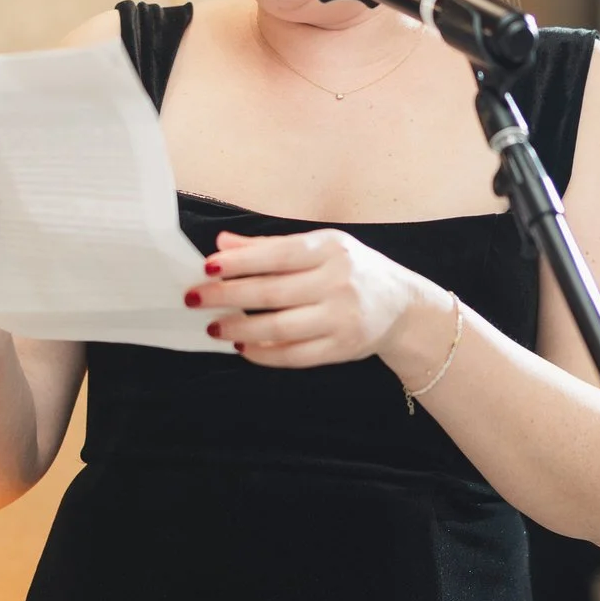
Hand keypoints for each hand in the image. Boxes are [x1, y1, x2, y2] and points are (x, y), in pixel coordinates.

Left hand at [185, 229, 429, 368]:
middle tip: (195, 298)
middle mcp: (338, 282)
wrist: (404, 306)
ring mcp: (342, 318)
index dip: (239, 262)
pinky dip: (265, 354)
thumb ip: (270, 247)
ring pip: (279, 327)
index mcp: (330, 249)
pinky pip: (295, 355)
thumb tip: (223, 244)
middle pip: (271, 292)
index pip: (277, 254)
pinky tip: (244, 348)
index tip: (207, 267)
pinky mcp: (343, 348)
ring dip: (240, 330)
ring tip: (215, 327)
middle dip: (227, 296)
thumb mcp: (320, 248)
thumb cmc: (353, 271)